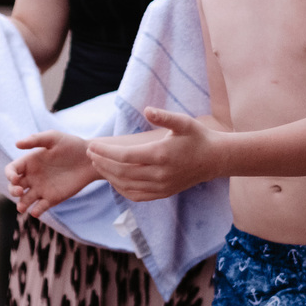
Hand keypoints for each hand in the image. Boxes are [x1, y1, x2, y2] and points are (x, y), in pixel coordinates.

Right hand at [5, 130, 95, 216]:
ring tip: (22, 207)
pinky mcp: (52, 198)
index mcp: (29, 162)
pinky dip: (36, 211)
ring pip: (25, 200)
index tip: (16, 178)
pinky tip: (36, 211)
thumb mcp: (53, 138)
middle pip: (14, 187)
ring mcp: (42, 189)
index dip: (9, 175)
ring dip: (20, 205)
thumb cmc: (71, 145)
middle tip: (19, 191)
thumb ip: (35, 140)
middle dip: (13, 190)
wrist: (90, 159)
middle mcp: (33, 177)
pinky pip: (40, 207)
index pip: (11, 170)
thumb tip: (17, 144)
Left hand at [86, 108, 216, 201]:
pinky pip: (136, 195)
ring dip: (108, 175)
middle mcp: (160, 174)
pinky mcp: (163, 193)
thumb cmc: (197, 136)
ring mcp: (161, 186)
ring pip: (126, 185)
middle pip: (121, 172)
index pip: (124, 157)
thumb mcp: (183, 122)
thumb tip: (147, 110)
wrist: (214, 159)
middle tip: (91, 153)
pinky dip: (121, 188)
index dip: (105, 152)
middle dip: (102, 163)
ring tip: (97, 164)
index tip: (92, 146)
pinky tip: (113, 178)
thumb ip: (164, 116)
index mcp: (161, 155)